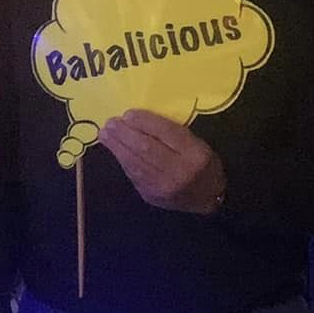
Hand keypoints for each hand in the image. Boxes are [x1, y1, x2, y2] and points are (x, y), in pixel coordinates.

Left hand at [98, 110, 225, 213]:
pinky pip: (133, 174)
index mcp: (196, 154)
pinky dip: (122, 160)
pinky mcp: (151, 196)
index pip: (167, 133)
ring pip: (135, 163)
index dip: (145, 122)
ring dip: (117, 147)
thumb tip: (139, 120)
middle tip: (111, 123)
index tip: (128, 113)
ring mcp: (163, 186)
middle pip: (147, 148)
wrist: (208, 199)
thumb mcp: (198, 144)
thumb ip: (172, 133)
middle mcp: (180, 171)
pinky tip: (115, 150)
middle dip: (125, 134)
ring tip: (105, 134)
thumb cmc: (203, 164)